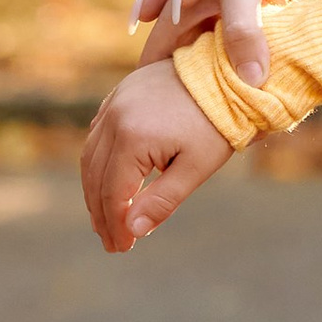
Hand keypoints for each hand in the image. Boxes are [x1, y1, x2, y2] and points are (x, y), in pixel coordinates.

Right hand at [80, 63, 232, 255]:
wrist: (231, 73)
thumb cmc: (219, 122)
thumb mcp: (197, 166)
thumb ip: (162, 200)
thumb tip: (131, 231)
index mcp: (133, 136)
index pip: (112, 193)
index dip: (115, 225)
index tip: (122, 248)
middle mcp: (116, 115)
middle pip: (95, 176)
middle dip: (101, 213)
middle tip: (111, 240)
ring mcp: (116, 100)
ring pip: (91, 154)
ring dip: (95, 188)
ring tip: (106, 217)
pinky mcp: (122, 92)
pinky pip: (99, 132)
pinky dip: (99, 160)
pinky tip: (109, 179)